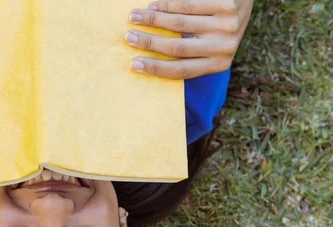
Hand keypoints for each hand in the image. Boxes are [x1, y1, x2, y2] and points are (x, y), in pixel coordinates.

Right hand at [125, 0, 253, 78]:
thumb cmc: (218, 28)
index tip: (134, 64)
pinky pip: (189, 5)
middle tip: (128, 37)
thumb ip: (189, 54)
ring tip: (135, 16)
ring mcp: (227, 26)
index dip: (155, 68)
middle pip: (177, 48)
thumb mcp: (210, 46)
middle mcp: (224, 48)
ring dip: (153, 20)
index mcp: (217, 65)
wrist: (246, 2)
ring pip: (180, 24)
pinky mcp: (227, 5)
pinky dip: (168, 4)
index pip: (181, 71)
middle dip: (149, 42)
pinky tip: (153, 4)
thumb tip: (148, 61)